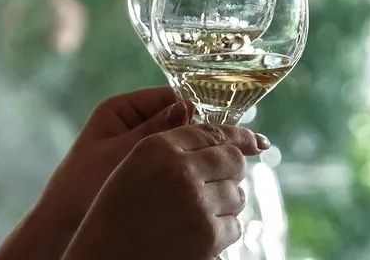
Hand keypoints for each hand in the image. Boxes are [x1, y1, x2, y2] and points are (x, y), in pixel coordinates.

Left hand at [43, 86, 194, 218]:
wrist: (62, 226)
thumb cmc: (83, 185)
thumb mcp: (122, 153)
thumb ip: (155, 130)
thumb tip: (189, 106)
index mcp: (120, 108)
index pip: (167, 97)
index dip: (189, 112)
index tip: (207, 132)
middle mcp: (130, 122)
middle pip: (173, 118)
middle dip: (189, 133)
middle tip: (206, 153)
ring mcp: (137, 145)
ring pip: (173, 141)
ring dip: (185, 152)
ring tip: (198, 167)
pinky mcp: (141, 167)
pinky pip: (167, 160)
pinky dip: (177, 167)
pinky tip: (188, 178)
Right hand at [63, 123, 270, 259]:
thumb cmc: (115, 218)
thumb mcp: (132, 170)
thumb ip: (173, 150)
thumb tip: (227, 143)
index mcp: (156, 148)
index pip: (211, 132)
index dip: (238, 136)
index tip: (255, 141)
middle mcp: (178, 170)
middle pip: (232, 161)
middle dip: (231, 173)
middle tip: (217, 186)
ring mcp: (196, 204)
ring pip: (237, 195)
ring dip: (225, 204)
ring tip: (197, 216)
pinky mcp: (208, 236)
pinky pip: (234, 226)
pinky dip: (222, 232)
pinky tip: (198, 236)